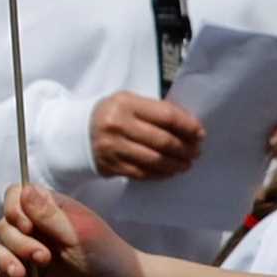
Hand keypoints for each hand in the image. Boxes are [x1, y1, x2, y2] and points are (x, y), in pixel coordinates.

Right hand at [0, 183, 146, 276]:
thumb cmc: (105, 257)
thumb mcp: (78, 234)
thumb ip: (49, 214)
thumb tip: (25, 189)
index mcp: (50, 209)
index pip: (16, 195)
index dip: (14, 209)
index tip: (27, 226)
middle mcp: (37, 228)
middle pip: (5, 225)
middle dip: (18, 243)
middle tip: (44, 258)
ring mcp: (30, 252)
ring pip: (0, 248)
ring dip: (7, 260)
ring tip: (24, 275)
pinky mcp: (27, 276)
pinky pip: (0, 273)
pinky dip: (2, 276)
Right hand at [86, 89, 200, 181]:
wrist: (76, 132)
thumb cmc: (112, 115)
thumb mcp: (129, 102)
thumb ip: (155, 111)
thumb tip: (188, 127)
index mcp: (126, 104)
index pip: (166, 116)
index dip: (187, 126)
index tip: (200, 133)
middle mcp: (118, 125)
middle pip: (162, 140)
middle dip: (184, 148)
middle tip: (196, 152)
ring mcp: (113, 148)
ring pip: (154, 160)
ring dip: (175, 164)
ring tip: (186, 164)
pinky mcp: (111, 166)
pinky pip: (142, 173)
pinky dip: (160, 174)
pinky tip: (169, 172)